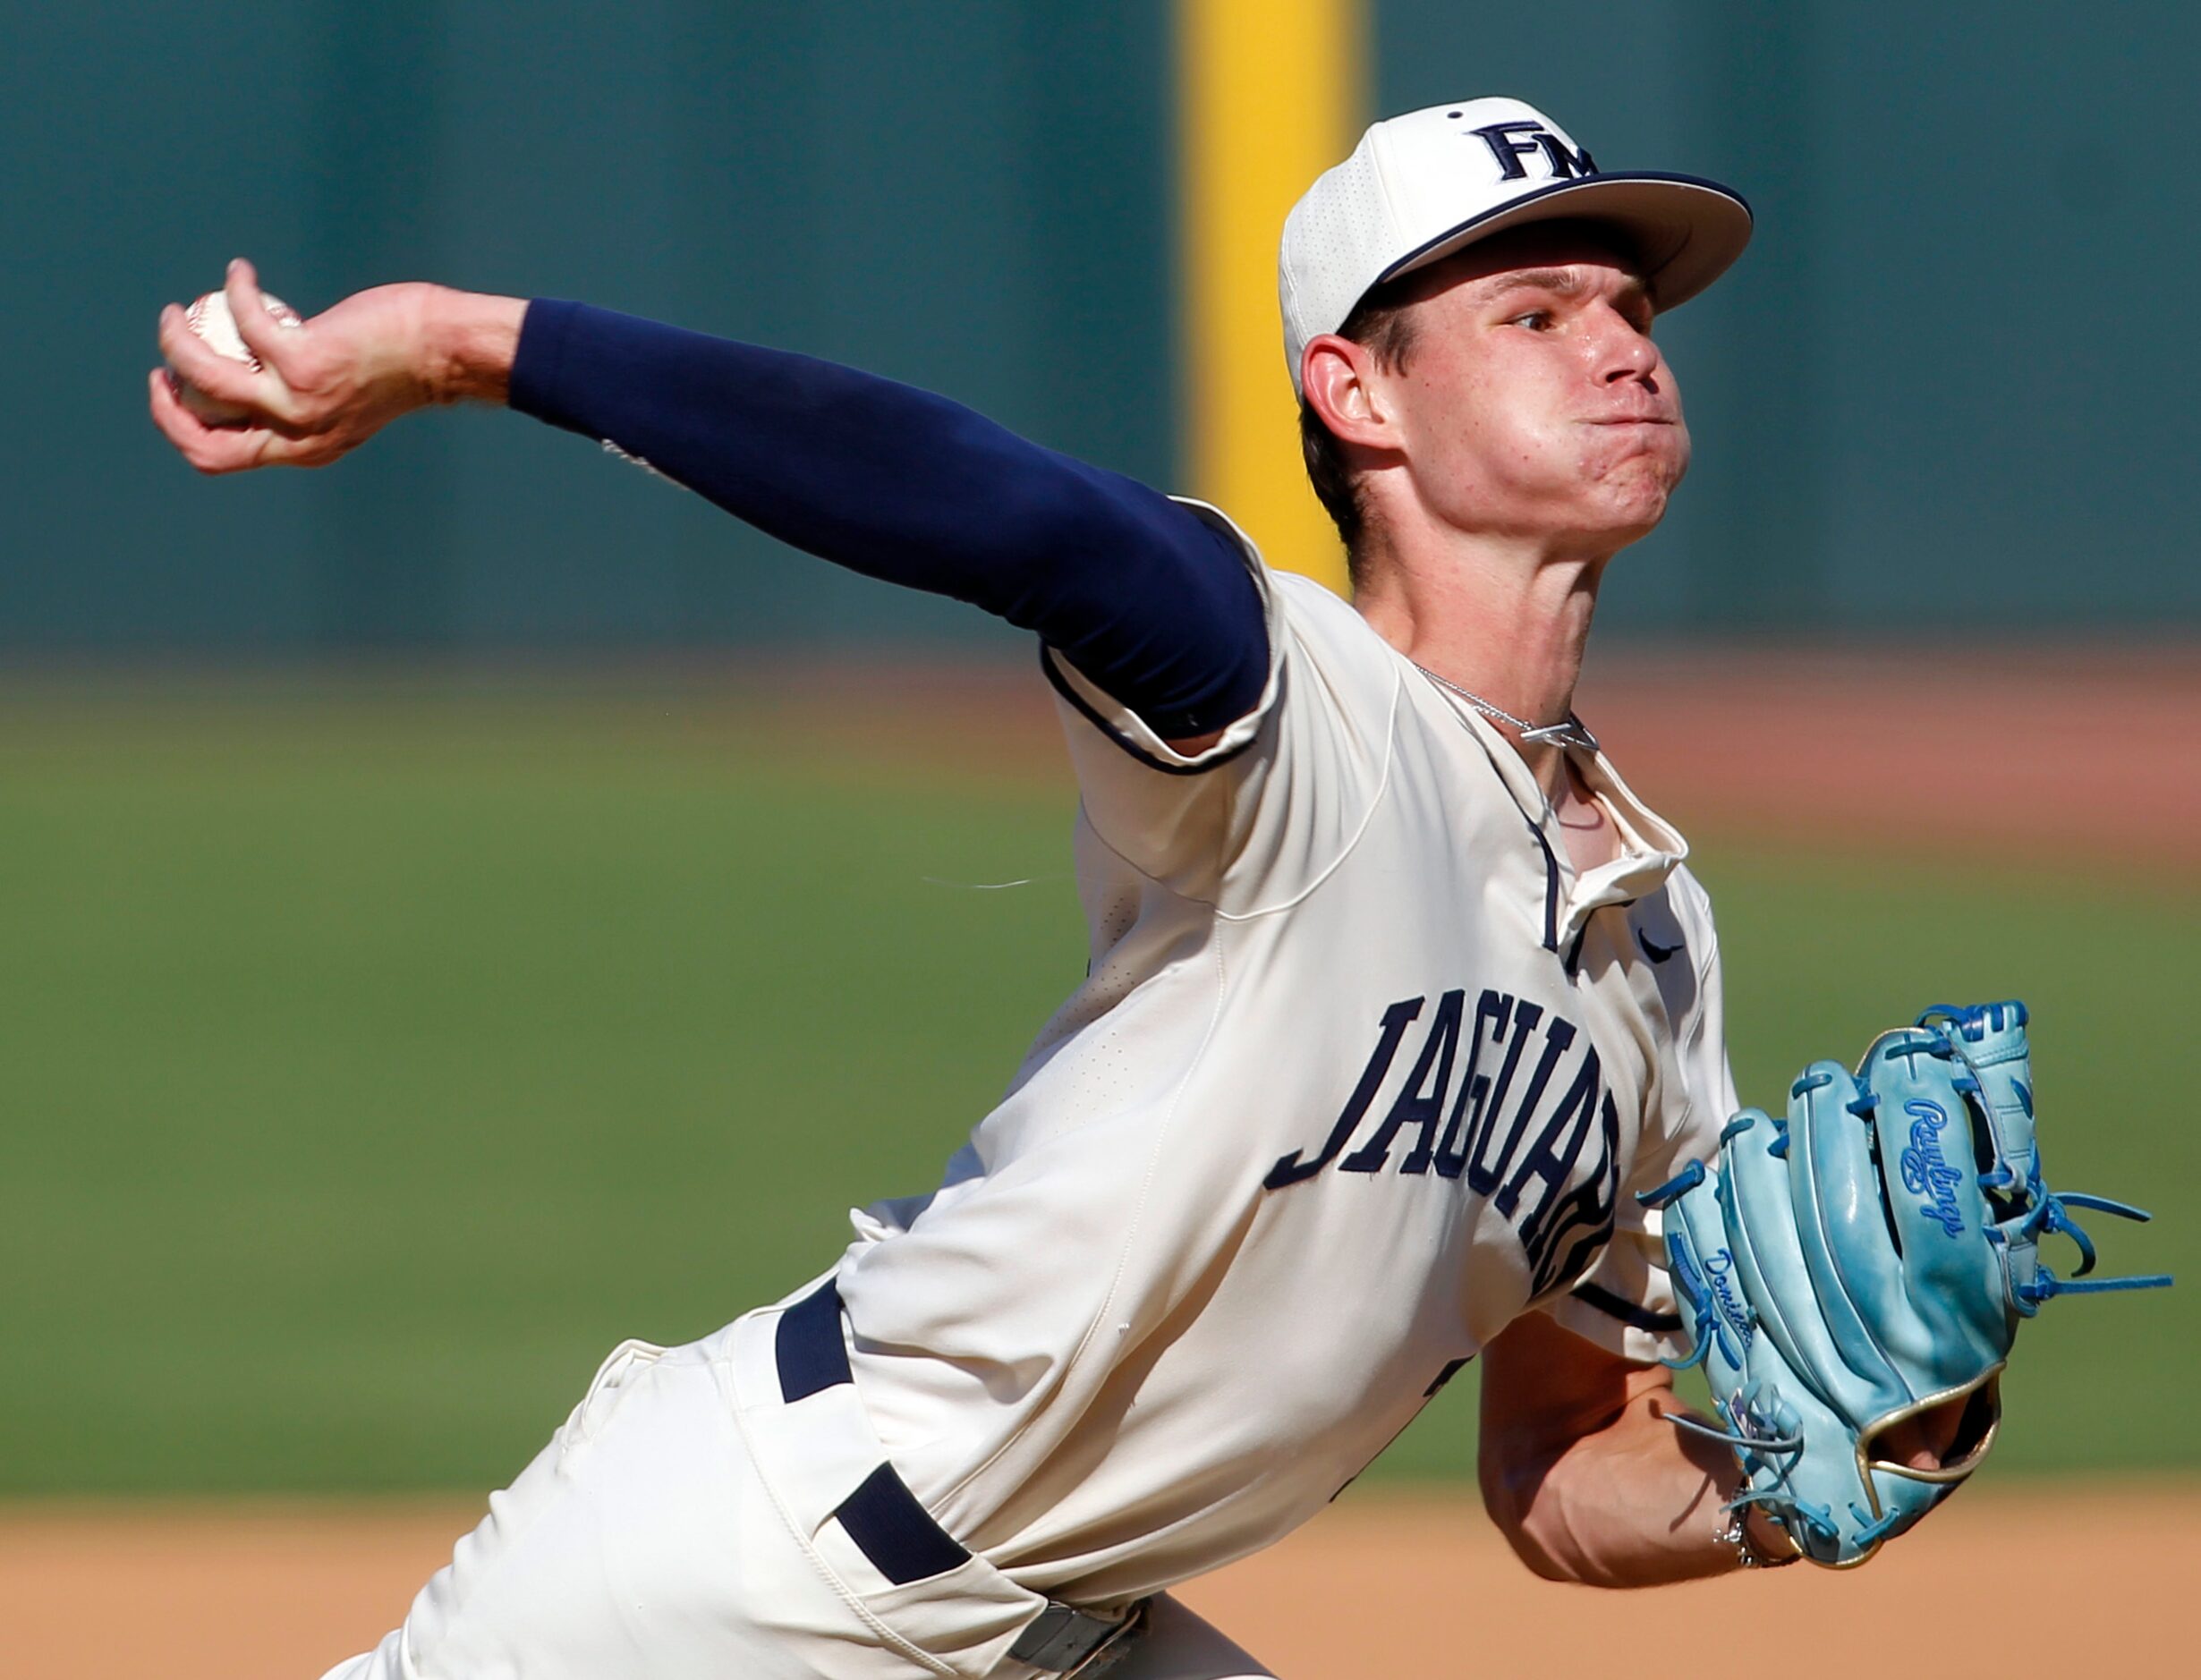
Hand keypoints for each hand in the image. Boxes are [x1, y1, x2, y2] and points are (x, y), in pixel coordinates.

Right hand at [149, 260, 522, 473]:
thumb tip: (262, 373)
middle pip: (203, 441)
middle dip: (165, 406)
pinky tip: (241, 272)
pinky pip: (247, 320)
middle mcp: (299, 436)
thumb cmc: (401, 366)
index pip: (220, 458)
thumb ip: (308, 400)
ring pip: (208, 379)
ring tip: (175, 312)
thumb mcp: (348, 400)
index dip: (182, 430)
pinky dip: (238, 289)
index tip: (173, 393)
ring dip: (177, 342)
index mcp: (305, 449)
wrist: (445, 352)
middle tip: (164, 362)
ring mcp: (300, 402)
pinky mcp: (306, 362)